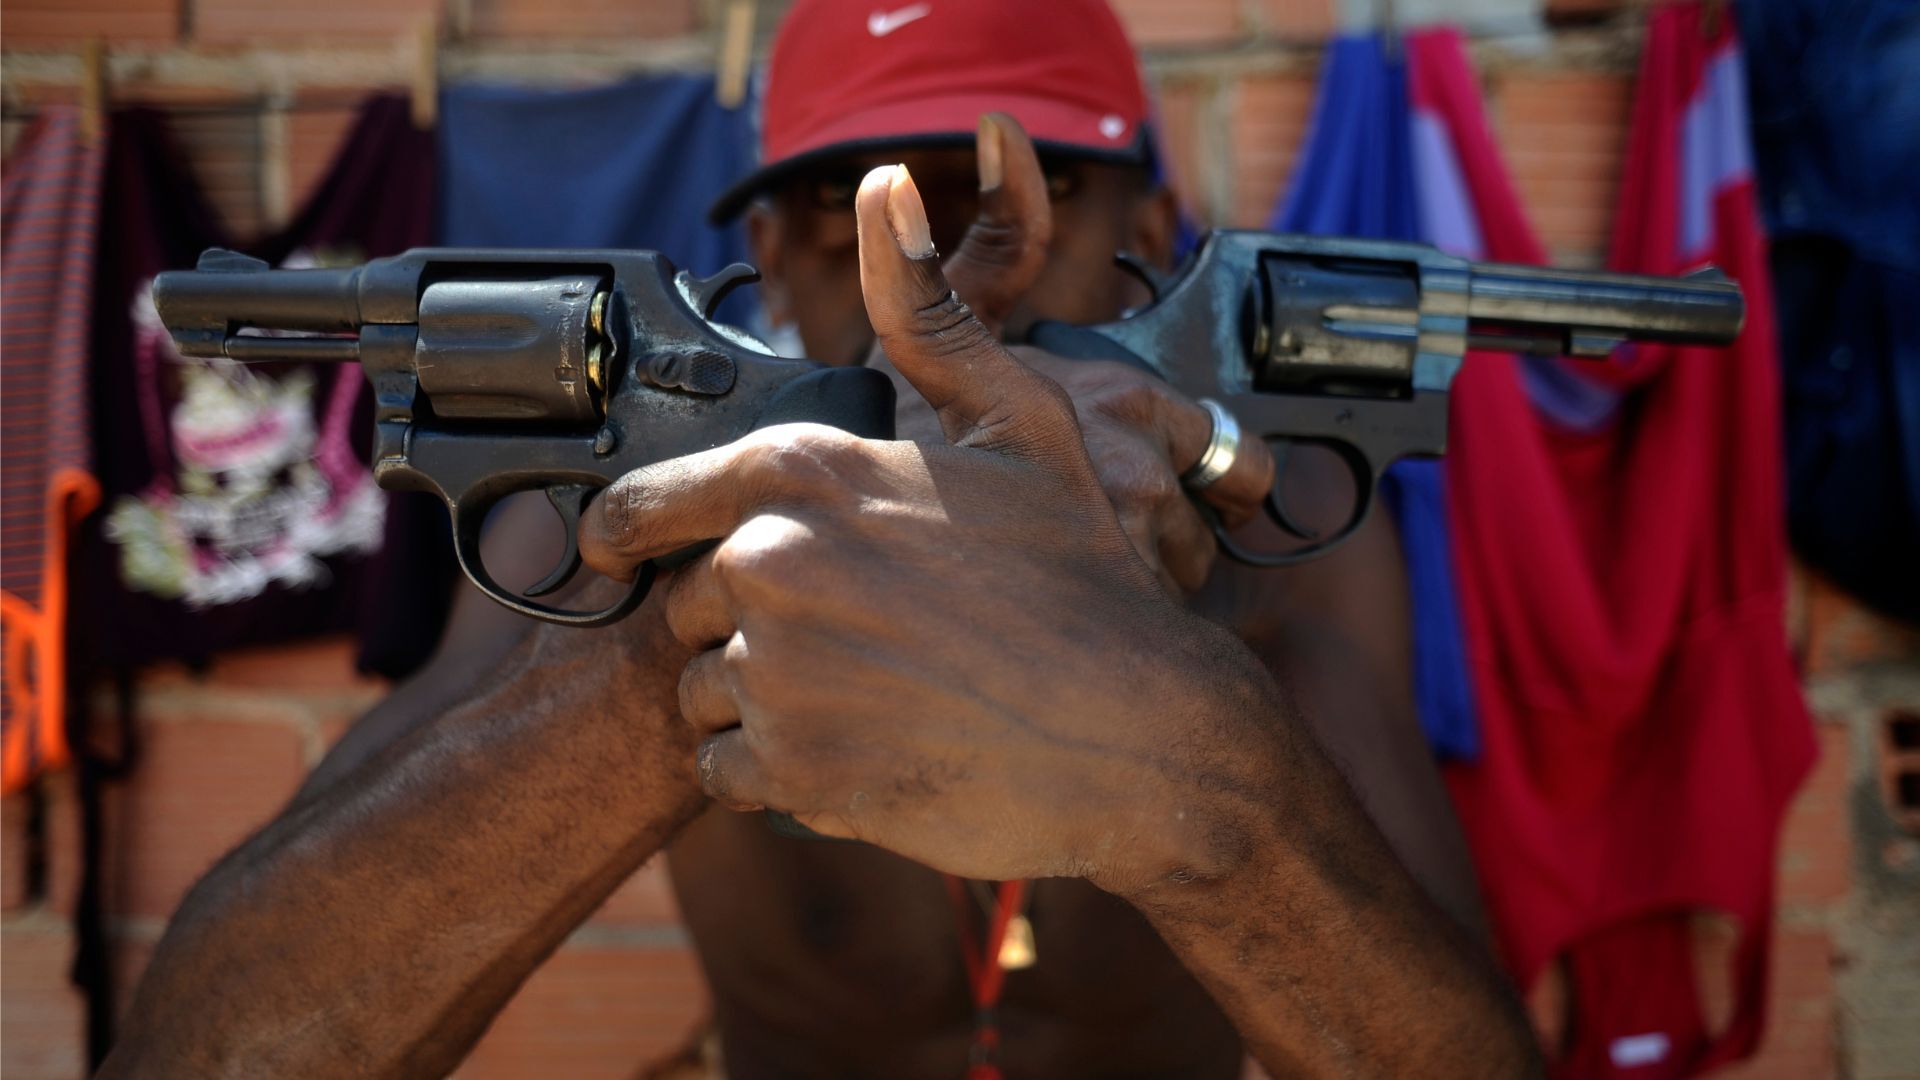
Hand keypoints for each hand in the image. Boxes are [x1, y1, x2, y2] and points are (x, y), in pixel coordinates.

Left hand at [578, 162, 1289, 890]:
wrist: (1137, 732)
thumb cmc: (1077, 574)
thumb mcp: (1017, 420)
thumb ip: (927, 312)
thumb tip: (889, 188)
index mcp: (803, 472)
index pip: (646, 506)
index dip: (626, 532)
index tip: (616, 551)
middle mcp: (770, 565)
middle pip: (689, 606)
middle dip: (744, 623)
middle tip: (847, 638)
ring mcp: (778, 673)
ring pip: (708, 694)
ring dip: (764, 701)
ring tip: (866, 696)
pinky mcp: (793, 772)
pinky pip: (728, 773)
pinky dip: (776, 773)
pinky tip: (859, 752)